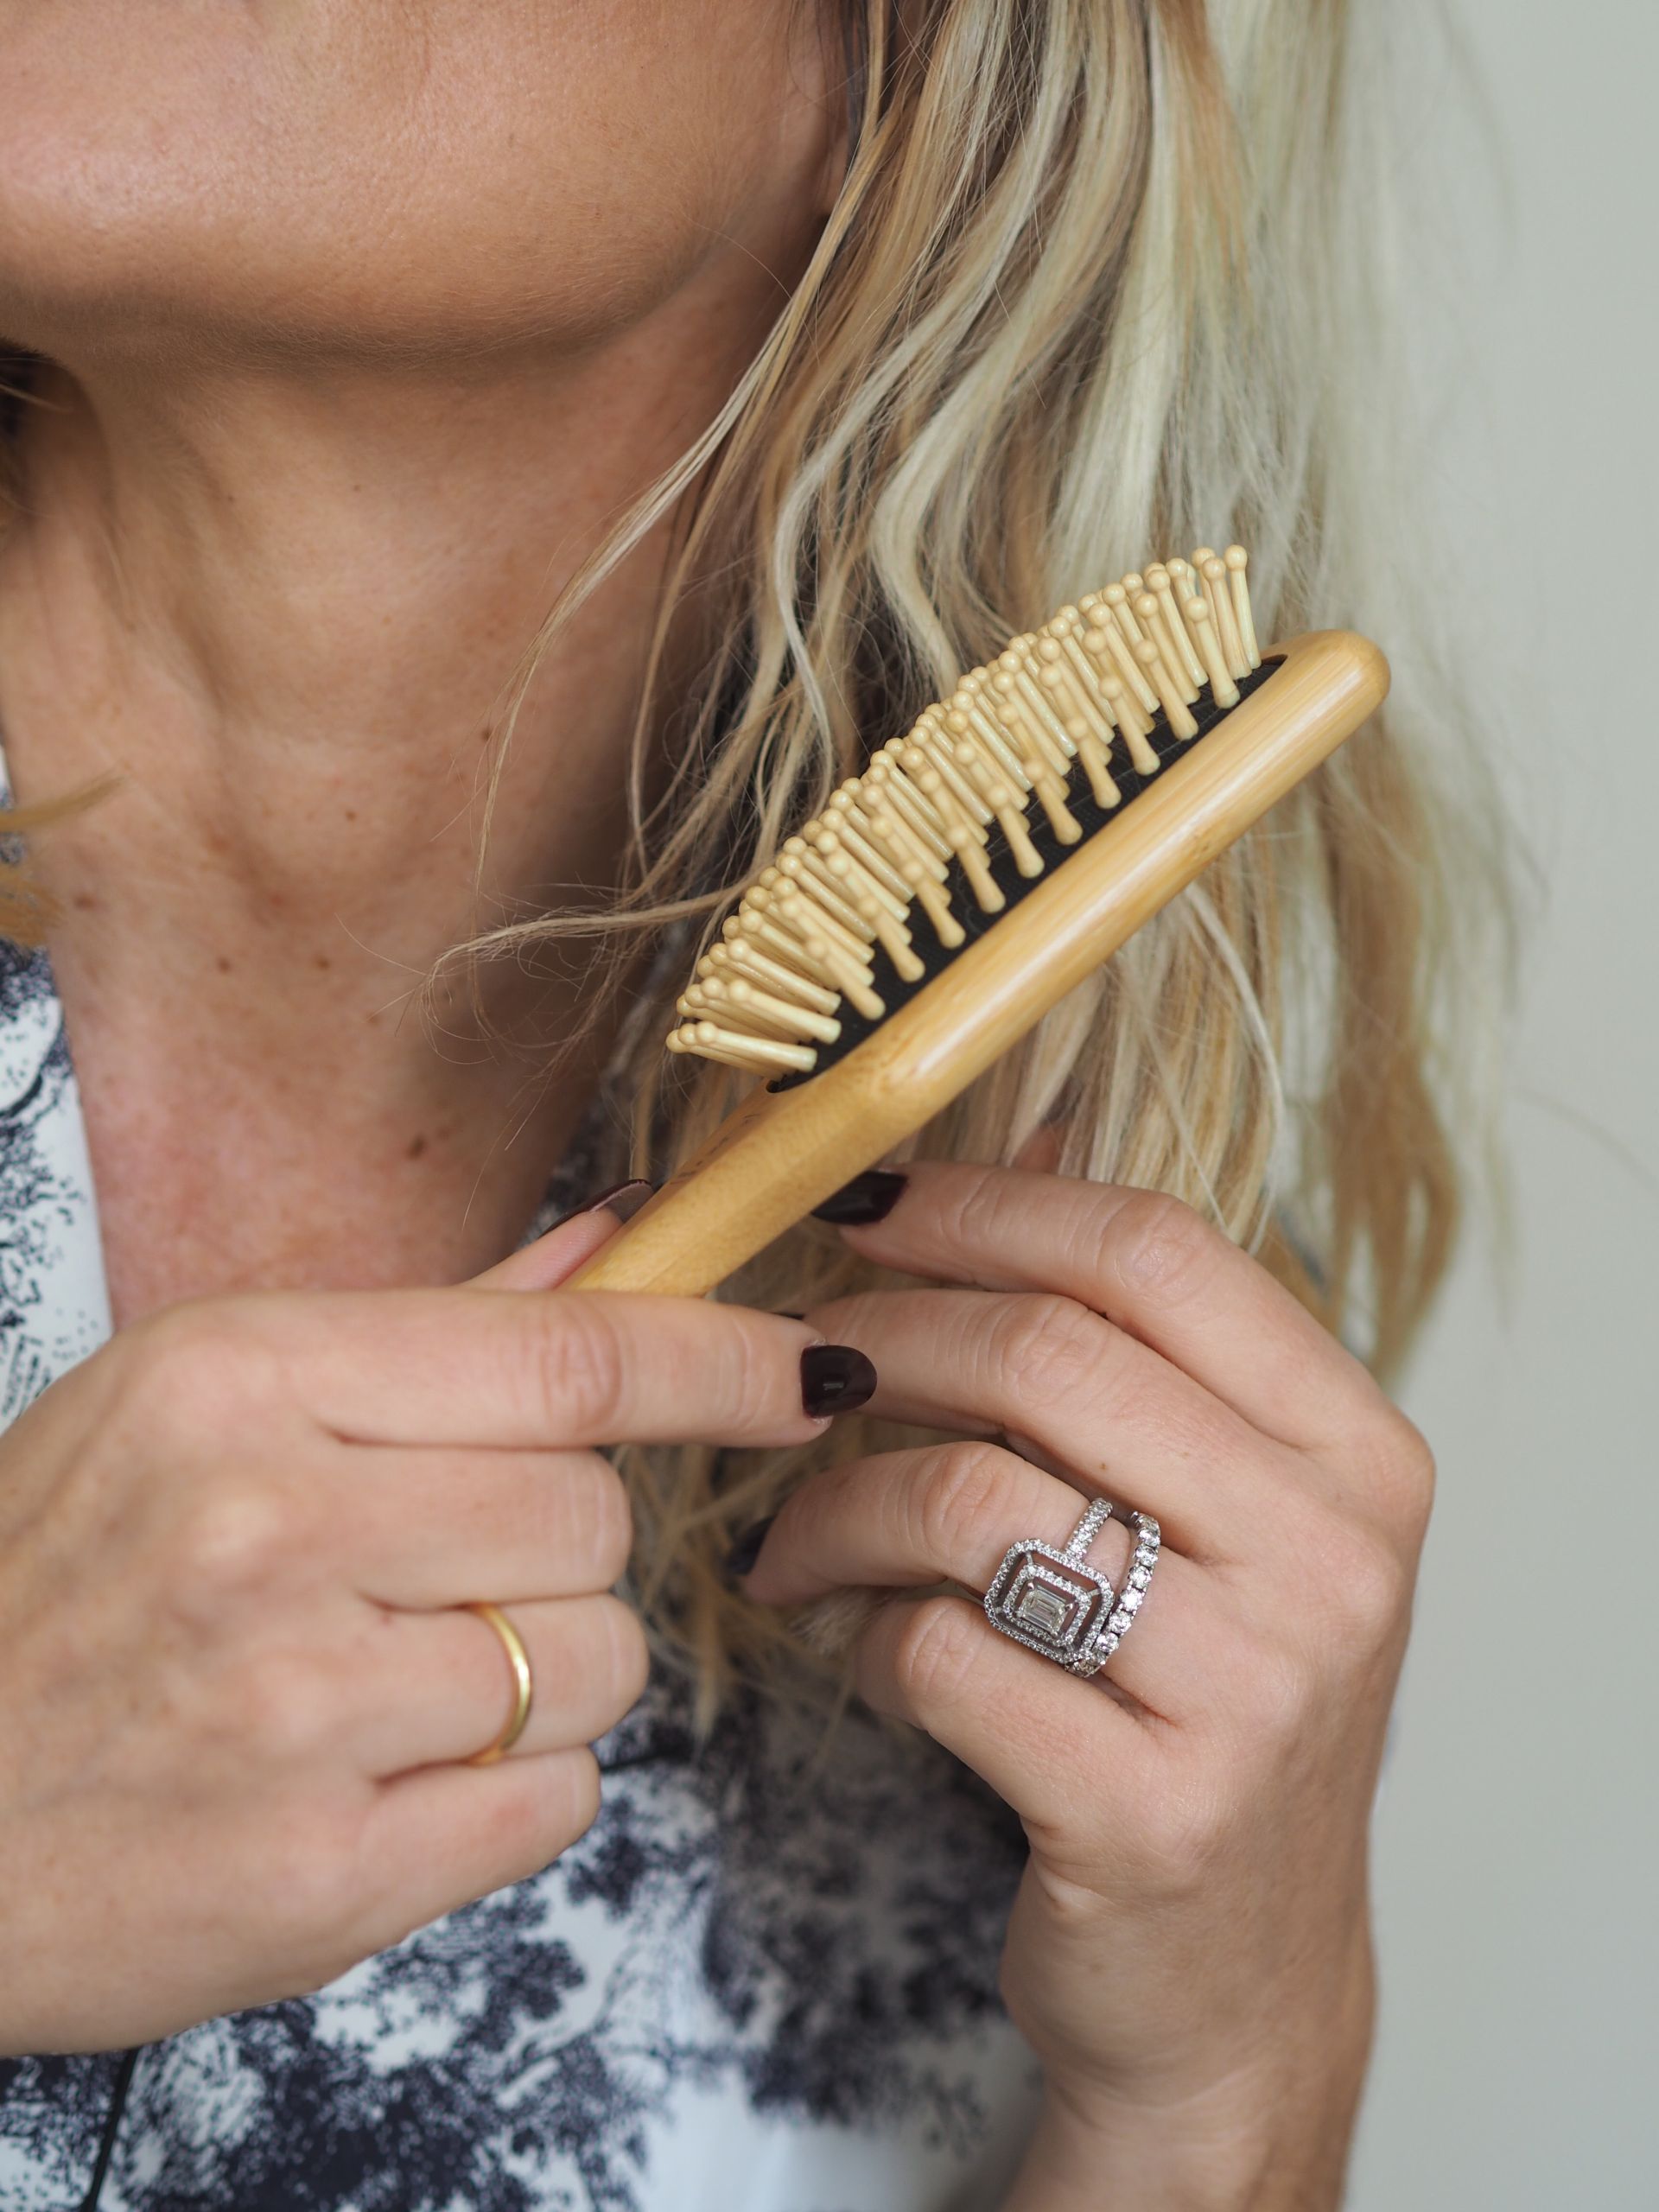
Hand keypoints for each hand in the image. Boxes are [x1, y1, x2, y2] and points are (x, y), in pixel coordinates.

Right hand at [0, 1201, 846, 2055]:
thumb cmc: (53, 1588)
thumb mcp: (192, 1405)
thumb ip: (424, 1329)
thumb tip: (611, 1248)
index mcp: (244, 1381)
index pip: (568, 1354)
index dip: (720, 1359)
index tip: (811, 1370)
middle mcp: (272, 1529)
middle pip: (597, 1513)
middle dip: (560, 1543)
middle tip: (431, 1570)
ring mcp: (296, 1710)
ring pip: (597, 1660)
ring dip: (541, 1673)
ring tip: (389, 1682)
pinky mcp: (319, 1874)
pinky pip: (554, 1802)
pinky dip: (506, 1791)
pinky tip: (379, 1776)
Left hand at [738, 1163, 1433, 2205]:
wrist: (1232, 1981)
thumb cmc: (1202, 1710)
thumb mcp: (1224, 1516)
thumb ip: (1141, 1345)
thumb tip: (1033, 1134)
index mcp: (1354, 1451)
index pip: (1156, 1251)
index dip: (986, 1204)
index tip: (866, 1202)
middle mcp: (1331, 1557)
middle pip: (1047, 1356)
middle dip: (881, 1339)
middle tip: (795, 1365)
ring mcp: (1253, 1693)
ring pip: (971, 1499)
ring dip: (838, 1504)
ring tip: (792, 1538)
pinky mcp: (1151, 1812)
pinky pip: (938, 1652)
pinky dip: (862, 1634)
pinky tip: (863, 1647)